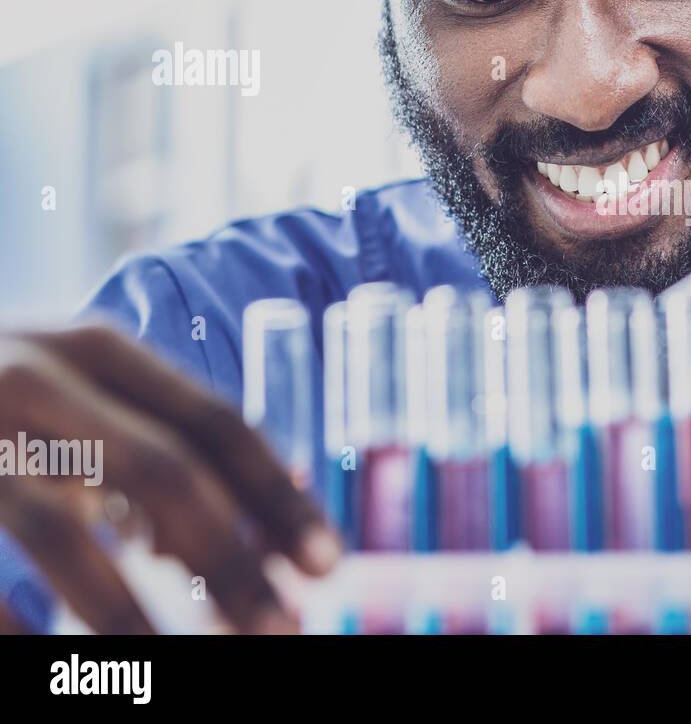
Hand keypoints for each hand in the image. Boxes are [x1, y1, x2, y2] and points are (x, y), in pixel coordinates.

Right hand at [0, 324, 339, 632]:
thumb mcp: (78, 391)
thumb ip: (162, 434)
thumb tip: (280, 494)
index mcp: (94, 349)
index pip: (216, 421)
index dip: (277, 495)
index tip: (327, 565)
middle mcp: (35, 373)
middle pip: (164, 471)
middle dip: (231, 558)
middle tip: (282, 630)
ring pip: (62, 533)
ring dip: (129, 616)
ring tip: (173, 673)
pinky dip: (19, 631)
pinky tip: (51, 664)